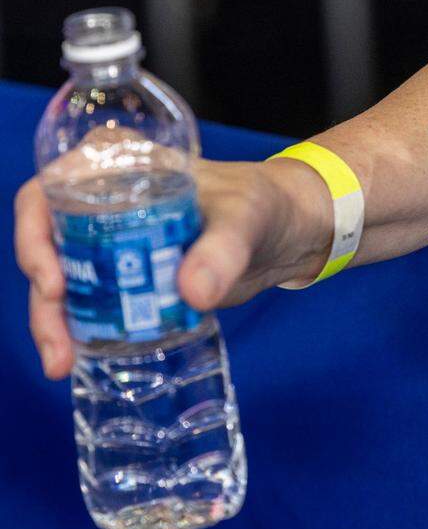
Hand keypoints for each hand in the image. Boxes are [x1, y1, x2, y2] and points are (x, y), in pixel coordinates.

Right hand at [16, 157, 330, 378]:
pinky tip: (81, 359)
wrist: (291, 232)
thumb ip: (223, 250)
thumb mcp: (247, 217)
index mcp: (118, 166)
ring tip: (63, 362)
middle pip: (47, 245)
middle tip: (57, 341)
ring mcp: (114, 242)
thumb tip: (193, 292)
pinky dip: (82, 329)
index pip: (48, 192)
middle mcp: (105, 201)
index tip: (54, 281)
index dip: (34, 236)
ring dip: (54, 322)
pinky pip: (92, 301)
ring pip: (63, 280)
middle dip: (43, 297)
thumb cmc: (266, 203)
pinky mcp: (131, 277)